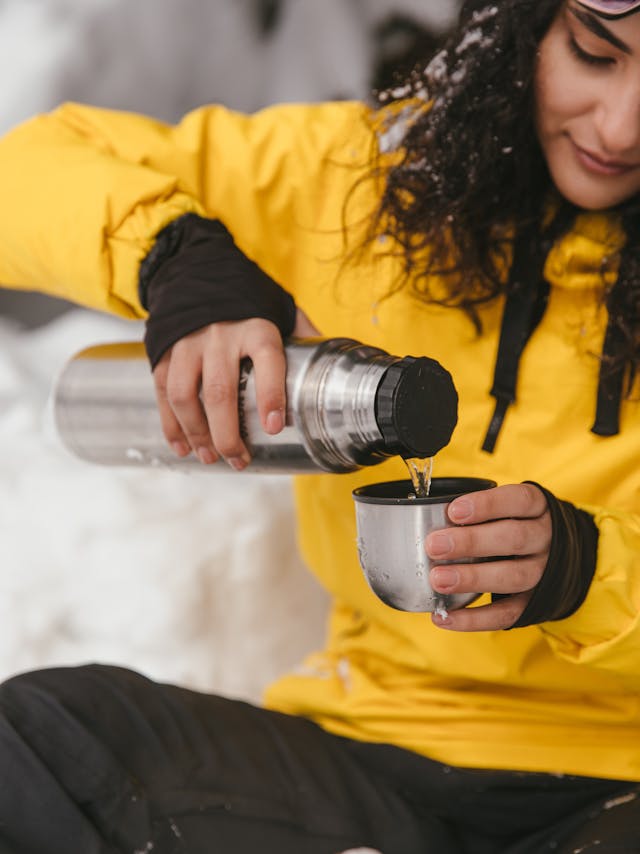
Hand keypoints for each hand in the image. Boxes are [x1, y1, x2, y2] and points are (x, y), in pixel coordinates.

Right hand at [151, 309, 318, 468]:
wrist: (195, 270)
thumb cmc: (246, 299)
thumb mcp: (280, 307)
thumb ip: (302, 334)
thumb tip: (332, 366)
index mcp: (256, 326)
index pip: (267, 360)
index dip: (271, 395)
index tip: (275, 426)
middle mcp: (220, 335)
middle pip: (219, 391)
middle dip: (227, 433)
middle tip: (238, 459)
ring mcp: (188, 344)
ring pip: (185, 396)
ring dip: (197, 434)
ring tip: (211, 458)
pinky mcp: (164, 352)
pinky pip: (163, 393)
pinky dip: (171, 425)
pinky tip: (183, 447)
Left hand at [425, 483, 551, 630]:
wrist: (555, 556)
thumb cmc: (514, 522)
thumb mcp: (507, 507)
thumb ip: (478, 511)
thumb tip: (426, 517)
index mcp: (537, 508)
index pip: (519, 501)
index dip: (487, 505)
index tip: (454, 511)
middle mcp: (546, 539)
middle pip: (514, 538)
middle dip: (471, 542)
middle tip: (434, 545)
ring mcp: (543, 573)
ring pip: (514, 577)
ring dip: (472, 578)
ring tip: (437, 580)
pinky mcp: (534, 603)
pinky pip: (507, 614)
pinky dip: (474, 619)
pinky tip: (444, 616)